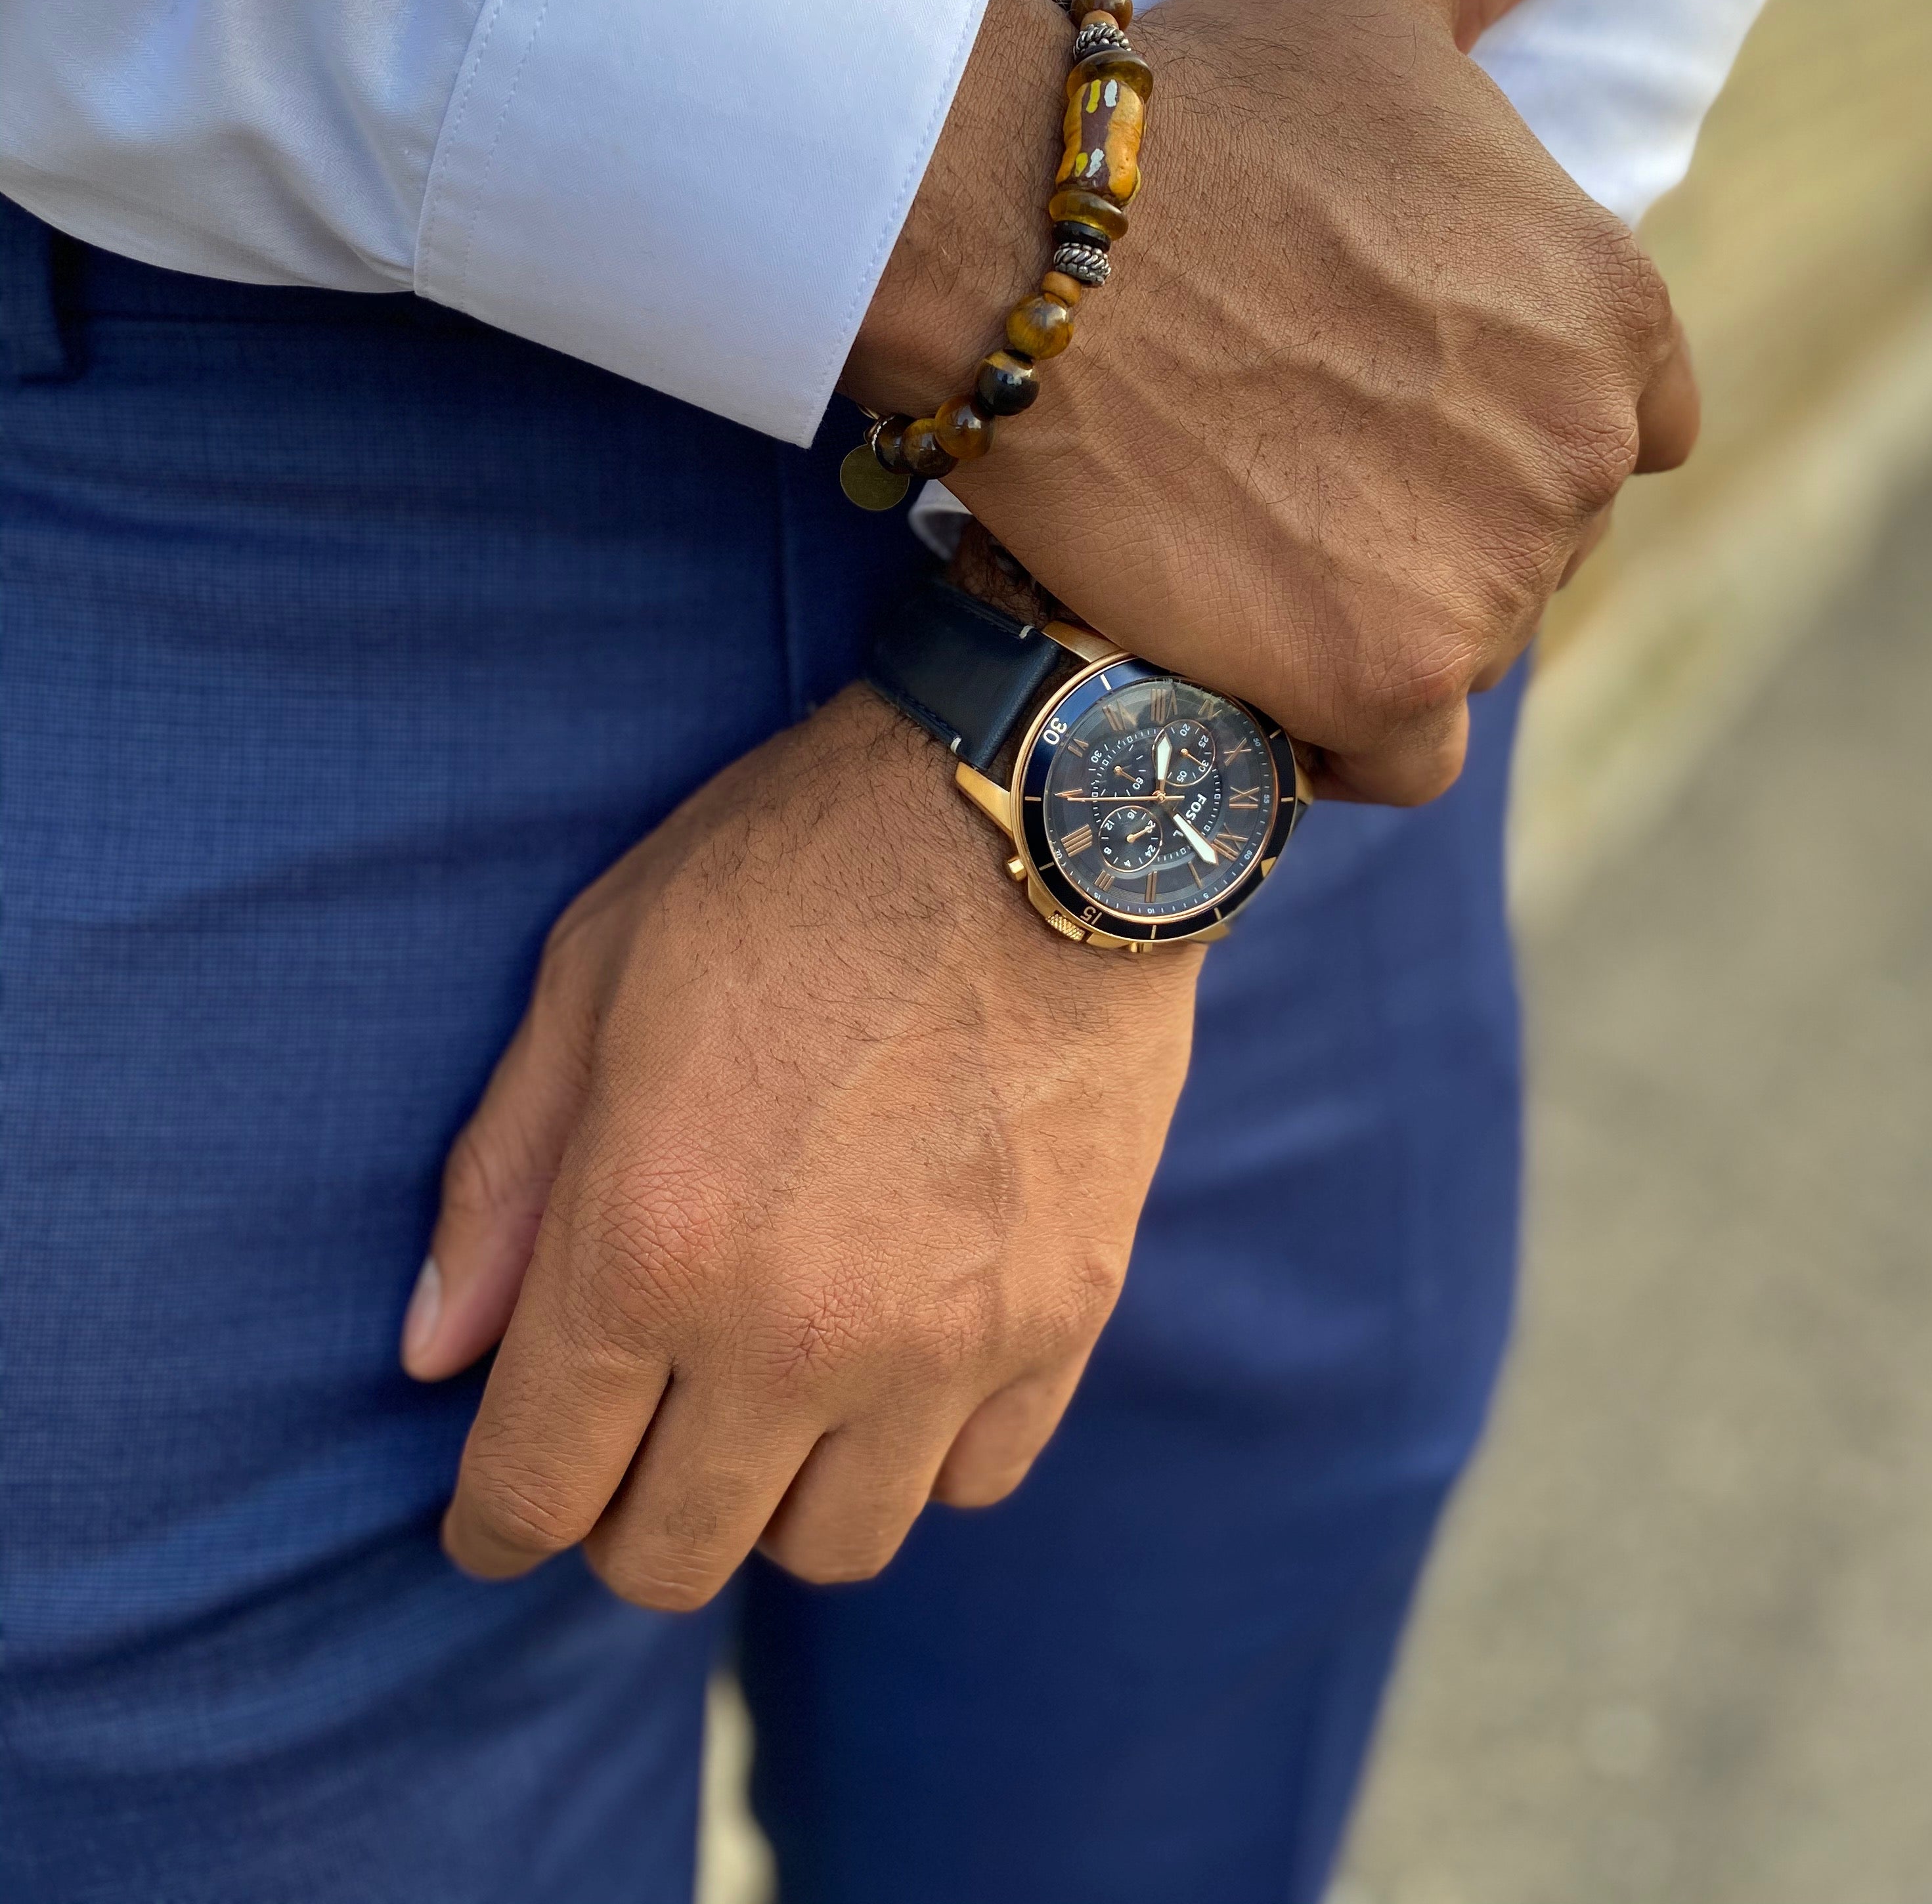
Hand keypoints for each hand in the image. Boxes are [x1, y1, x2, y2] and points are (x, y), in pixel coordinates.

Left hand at [401, 689, 1197, 1603]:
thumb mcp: (596, 974)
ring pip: (830, 1547)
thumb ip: (503, 1177)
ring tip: (766, 1397)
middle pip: (673, 1553)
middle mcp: (792, 1329)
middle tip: (631, 1431)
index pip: (535, 1488)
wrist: (1034, 810)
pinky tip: (894, 1360)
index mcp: (649, 1243)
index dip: (492, 1522)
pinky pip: (973, 1481)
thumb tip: (435, 1349)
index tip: (495, 1510)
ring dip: (774, 1497)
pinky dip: (918, 1454)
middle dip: (621, 1516)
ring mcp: (943, 1338)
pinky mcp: (1064, 1317)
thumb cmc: (790, 869)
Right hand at [850, 0, 1699, 803]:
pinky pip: (1403, 755)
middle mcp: (1582, 450)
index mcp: (1612, 308)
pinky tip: (1258, 652)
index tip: (1383, 387)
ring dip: (1374, 603)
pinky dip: (1344, 730)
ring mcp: (1487, 575)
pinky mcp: (1379, 677)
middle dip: (1433, 503)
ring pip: (1466, 634)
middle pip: (1536, 532)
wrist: (1018, 236)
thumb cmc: (1194, 114)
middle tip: (1286, 448)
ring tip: (1246, 529)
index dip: (1500, 408)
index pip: (1627, 417)